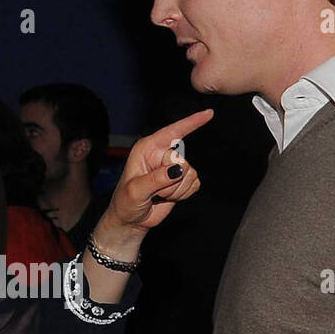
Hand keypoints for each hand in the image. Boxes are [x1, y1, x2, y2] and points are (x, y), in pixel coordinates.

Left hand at [102, 108, 209, 236]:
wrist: (131, 220)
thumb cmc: (126, 202)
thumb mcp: (135, 190)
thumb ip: (156, 179)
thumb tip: (178, 169)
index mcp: (147, 148)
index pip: (173, 132)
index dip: (191, 122)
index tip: (209, 113)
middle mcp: (162, 154)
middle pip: (182, 160)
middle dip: (171, 181)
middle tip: (155, 191)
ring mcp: (173, 167)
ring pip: (191, 174)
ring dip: (176, 190)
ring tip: (159, 194)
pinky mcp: (182, 180)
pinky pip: (195, 184)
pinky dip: (183, 194)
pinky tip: (169, 197)